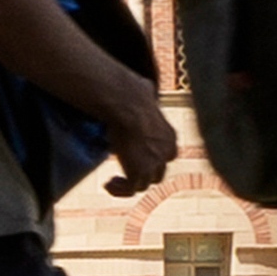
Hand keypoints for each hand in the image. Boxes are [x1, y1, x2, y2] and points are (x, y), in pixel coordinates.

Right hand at [101, 79, 180, 195]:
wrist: (128, 106)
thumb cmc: (132, 96)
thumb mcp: (147, 97)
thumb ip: (148, 96)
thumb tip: (145, 85)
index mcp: (169, 137)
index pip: (165, 154)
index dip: (151, 158)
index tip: (132, 155)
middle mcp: (166, 153)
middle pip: (158, 173)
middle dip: (142, 174)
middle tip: (123, 172)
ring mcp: (154, 164)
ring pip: (145, 184)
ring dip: (129, 184)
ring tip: (112, 182)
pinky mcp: (139, 172)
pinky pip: (131, 190)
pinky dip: (120, 190)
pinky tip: (107, 185)